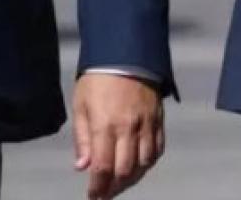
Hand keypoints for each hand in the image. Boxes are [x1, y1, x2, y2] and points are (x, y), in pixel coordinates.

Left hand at [72, 73, 164, 199]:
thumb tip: (82, 167)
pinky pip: (158, 150)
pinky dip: (148, 163)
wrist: (126, 54)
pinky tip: (139, 166)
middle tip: (105, 193)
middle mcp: (128, 129)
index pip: (103, 168)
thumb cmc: (97, 80)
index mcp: (105, 126)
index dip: (98, 187)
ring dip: (132, 179)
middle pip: (125, 171)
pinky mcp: (159, 120)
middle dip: (114, 188)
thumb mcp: (81, 105)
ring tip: (121, 182)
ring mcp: (147, 125)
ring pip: (143, 164)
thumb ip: (82, 138)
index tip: (93, 196)